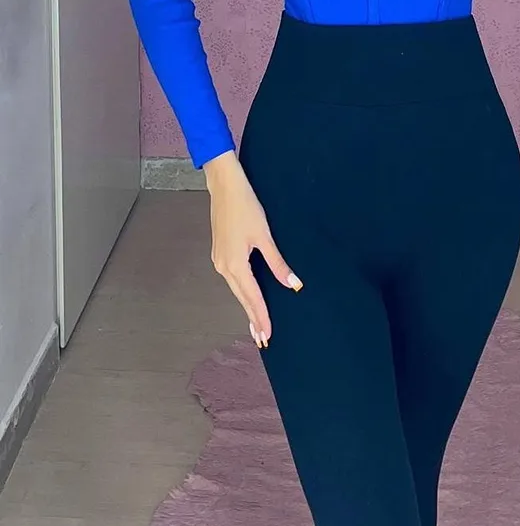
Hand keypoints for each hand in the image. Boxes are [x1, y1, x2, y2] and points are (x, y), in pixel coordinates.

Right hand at [204, 151, 301, 346]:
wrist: (224, 186)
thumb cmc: (245, 207)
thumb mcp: (264, 236)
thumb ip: (278, 263)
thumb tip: (293, 285)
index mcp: (234, 265)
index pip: (252, 298)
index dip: (261, 317)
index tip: (268, 337)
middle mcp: (223, 267)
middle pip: (242, 298)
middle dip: (253, 318)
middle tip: (263, 339)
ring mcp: (219, 260)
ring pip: (237, 290)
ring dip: (247, 306)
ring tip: (257, 324)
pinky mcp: (220, 253)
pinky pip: (233, 279)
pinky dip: (242, 292)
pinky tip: (248, 297)